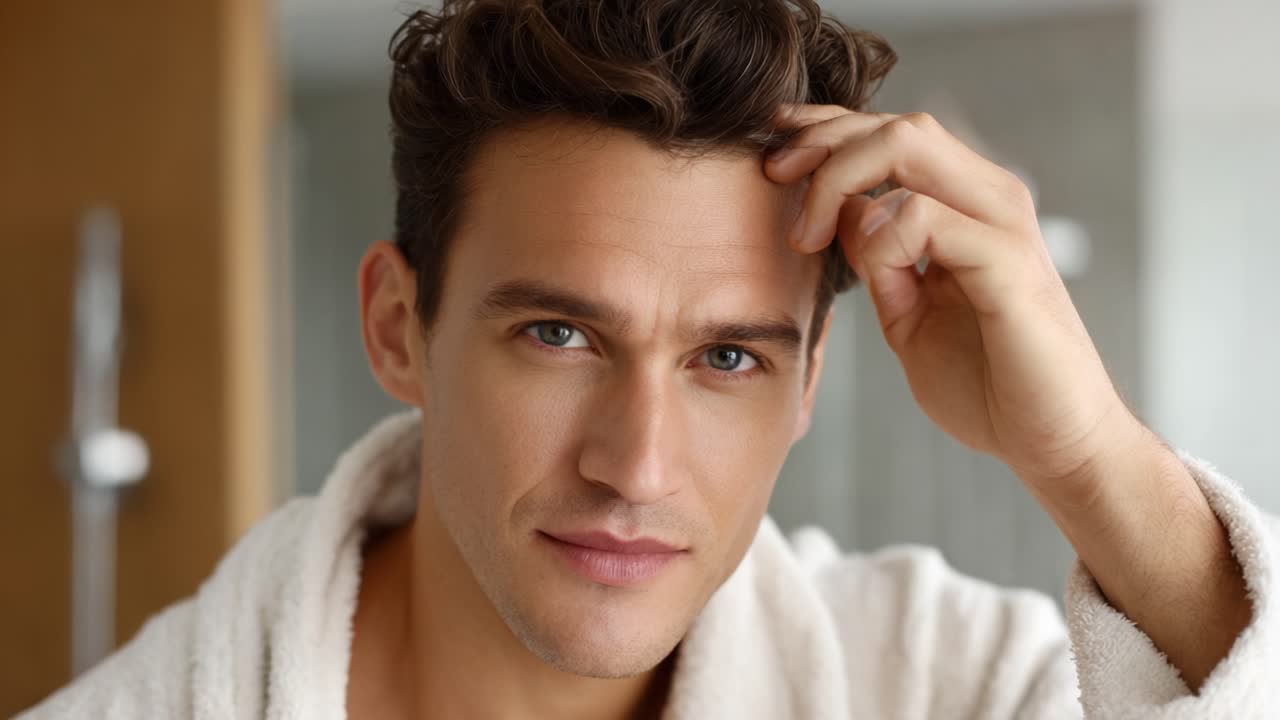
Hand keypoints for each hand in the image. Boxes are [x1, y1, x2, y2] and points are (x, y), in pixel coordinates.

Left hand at [764, 104, 1145, 502]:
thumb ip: (878, 262)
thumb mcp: (907, 314)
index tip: (774, 159)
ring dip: (839, 179)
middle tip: (774, 174)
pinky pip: (926, 216)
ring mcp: (1003, 224)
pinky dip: (880, 236)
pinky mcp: (1009, 263)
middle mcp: (990, 199)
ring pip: (909, 144)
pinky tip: (868, 270)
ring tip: (806, 236)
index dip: (828, 133)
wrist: (1049, 443)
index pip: (894, 136)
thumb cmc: (987, 384)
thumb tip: (839, 212)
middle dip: (823, 139)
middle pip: (897, 125)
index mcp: (968, 205)